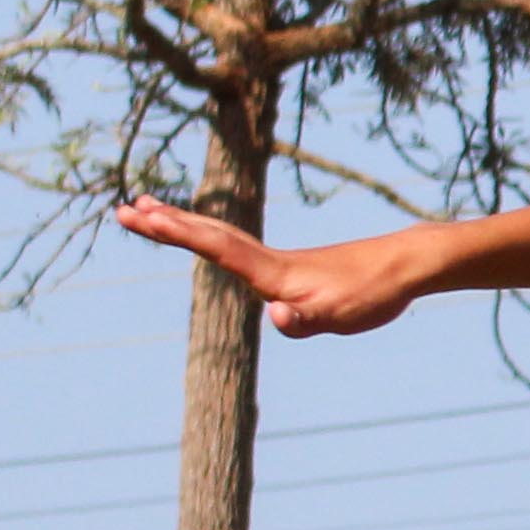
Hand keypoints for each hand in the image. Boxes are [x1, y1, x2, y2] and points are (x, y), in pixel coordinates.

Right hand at [115, 200, 442, 336]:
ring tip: (150, 211)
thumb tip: (277, 315)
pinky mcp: (291, 266)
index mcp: (272, 271)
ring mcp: (279, 260)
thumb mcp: (338, 317)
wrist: (406, 266)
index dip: (174, 232)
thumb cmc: (372, 293)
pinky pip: (237, 246)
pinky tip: (207, 240)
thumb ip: (304, 320)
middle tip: (124, 209)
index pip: (213, 246)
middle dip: (165, 223)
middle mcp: (269, 260)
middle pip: (208, 234)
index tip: (138, 215)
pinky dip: (211, 237)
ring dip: (183, 224)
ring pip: (221, 236)